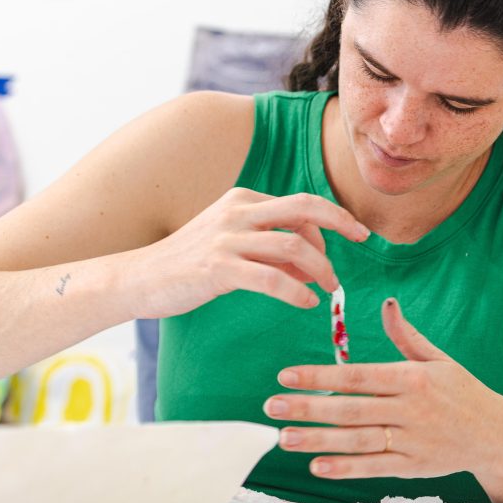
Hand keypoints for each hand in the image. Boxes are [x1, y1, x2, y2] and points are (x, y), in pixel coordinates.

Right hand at [125, 188, 368, 318]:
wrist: (138, 279)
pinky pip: (272, 278)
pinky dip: (296, 291)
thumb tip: (312, 262)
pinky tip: (305, 302)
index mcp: (243, 200)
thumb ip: (270, 247)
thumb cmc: (188, 264)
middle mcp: (238, 211)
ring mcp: (227, 239)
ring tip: (329, 289)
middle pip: (305, 208)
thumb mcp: (233, 245)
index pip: (301, 204)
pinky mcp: (218, 268)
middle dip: (342, 222)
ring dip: (321, 268)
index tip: (351, 238)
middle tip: (364, 240)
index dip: (330, 222)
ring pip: (293, 246)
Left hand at [264, 297, 502, 480]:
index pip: (358, 376)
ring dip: (319, 440)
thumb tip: (387, 303)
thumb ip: (407, 336)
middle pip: (351, 409)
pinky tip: (317, 467)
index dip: (320, 376)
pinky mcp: (415, 468)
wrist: (497, 435)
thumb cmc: (463, 392)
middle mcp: (411, 409)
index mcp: (413, 377)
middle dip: (308, 408)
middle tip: (271, 407)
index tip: (285, 375)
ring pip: (358, 441)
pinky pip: (375, 467)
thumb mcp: (439, 359)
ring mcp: (413, 441)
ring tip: (284, 438)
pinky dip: (346, 469)